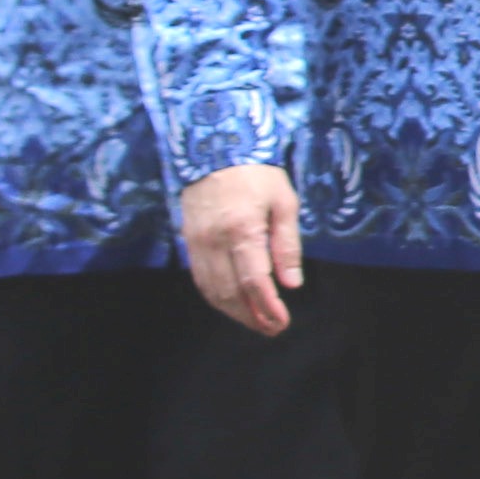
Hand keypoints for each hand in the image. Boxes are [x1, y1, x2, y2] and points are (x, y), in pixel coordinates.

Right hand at [180, 162, 301, 337]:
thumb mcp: (284, 202)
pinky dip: (216, 297)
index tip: (282, 322)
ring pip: (212, 290)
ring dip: (234, 312)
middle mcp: (215, 241)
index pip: (254, 281)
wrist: (213, 149)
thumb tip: (292, 284)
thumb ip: (287, 245)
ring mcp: (197, 243)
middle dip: (252, 316)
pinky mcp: (188, 242)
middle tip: (272, 329)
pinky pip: (200, 279)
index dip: (268, 307)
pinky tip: (232, 304)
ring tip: (256, 323)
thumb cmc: (256, 174)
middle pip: (231, 292)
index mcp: (243, 230)